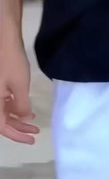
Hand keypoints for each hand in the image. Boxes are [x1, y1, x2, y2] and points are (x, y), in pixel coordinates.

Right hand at [0, 29, 38, 144]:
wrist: (2, 38)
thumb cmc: (10, 61)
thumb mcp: (20, 86)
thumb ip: (21, 106)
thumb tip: (23, 117)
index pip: (1, 126)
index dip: (16, 135)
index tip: (32, 140)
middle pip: (0, 120)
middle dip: (18, 127)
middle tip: (35, 132)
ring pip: (1, 111)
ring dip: (15, 118)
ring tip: (32, 122)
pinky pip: (0, 102)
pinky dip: (11, 107)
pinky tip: (24, 109)